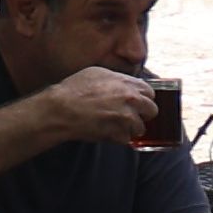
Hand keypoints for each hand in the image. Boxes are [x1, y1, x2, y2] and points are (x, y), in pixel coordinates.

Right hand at [32, 64, 168, 147]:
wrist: (61, 109)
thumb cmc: (73, 89)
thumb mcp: (96, 73)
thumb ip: (117, 79)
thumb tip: (126, 84)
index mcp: (127, 84)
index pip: (150, 93)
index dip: (143, 98)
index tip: (137, 102)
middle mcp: (131, 100)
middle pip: (152, 111)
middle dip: (142, 114)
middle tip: (130, 115)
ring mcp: (127, 118)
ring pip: (140, 128)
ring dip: (129, 128)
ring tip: (114, 125)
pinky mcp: (119, 134)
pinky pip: (126, 139)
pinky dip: (117, 137)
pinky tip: (105, 131)